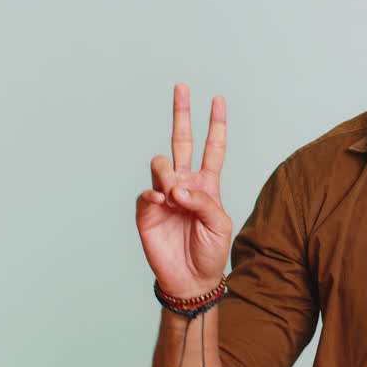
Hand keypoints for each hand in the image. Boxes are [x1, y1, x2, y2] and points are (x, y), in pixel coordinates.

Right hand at [136, 84, 232, 298]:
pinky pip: (147, 192)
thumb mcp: (220, 224)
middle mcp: (185, 183)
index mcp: (208, 183)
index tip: (218, 99)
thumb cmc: (210, 251)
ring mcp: (165, 195)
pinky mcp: (147, 211)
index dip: (216, 124)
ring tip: (174, 193)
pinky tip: (162, 201)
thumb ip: (203, 201)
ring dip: (168, 171)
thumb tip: (178, 188)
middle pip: (183, 141)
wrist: (192, 279)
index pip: (213, 147)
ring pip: (161, 163)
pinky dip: (154, 193)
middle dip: (182, 114)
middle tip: (182, 87)